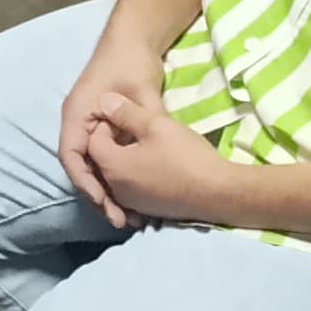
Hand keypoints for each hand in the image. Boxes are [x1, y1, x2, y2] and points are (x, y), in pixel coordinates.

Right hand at [55, 32, 173, 226]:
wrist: (134, 41)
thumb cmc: (131, 62)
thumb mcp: (142, 92)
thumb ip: (140, 119)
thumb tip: (143, 146)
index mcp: (78, 113)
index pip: (72, 155)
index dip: (86, 181)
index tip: (103, 202)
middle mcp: (79, 123)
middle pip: (82, 167)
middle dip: (99, 194)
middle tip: (119, 220)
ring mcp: (91, 127)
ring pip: (94, 166)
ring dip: (109, 189)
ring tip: (129, 216)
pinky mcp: (104, 131)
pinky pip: (106, 159)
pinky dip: (117, 177)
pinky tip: (133, 195)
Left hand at [78, 98, 240, 224]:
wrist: (218, 192)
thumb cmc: (185, 156)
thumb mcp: (156, 125)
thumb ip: (126, 113)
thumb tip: (104, 101)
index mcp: (112, 167)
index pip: (92, 141)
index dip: (107, 124)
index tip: (127, 115)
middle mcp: (116, 189)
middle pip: (101, 160)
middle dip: (112, 142)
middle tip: (135, 128)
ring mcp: (131, 202)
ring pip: (115, 175)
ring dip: (123, 159)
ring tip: (144, 144)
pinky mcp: (147, 210)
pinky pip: (130, 189)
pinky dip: (134, 175)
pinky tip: (151, 164)